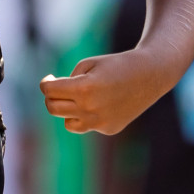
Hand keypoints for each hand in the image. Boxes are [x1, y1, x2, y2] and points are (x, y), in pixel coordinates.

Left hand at [39, 50, 172, 134]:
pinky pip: (87, 125)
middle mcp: (90, 109)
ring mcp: (100, 123)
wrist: (148, 75)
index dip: (45, 83)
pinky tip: (101, 103)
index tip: (49, 78)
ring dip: (67, 111)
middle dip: (51, 97)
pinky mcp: (109, 129)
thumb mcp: (88, 64)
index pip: (49, 91)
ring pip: (67, 123)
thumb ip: (67, 80)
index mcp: (83, 89)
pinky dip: (87, 115)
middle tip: (58, 88)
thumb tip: (54, 95)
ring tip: (78, 97)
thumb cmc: (115, 65)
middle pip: (53, 109)